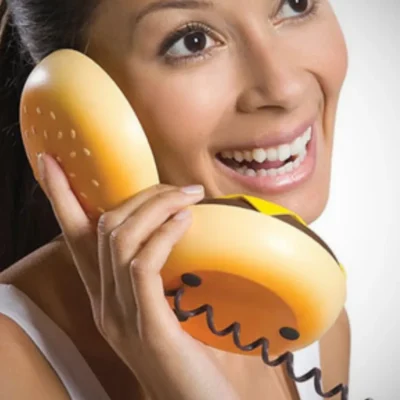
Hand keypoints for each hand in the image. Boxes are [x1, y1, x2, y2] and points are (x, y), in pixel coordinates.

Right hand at [37, 153, 239, 399]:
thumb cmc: (189, 356)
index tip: (51, 163)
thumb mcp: (165, 309)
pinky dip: (162, 235)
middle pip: (101, 228)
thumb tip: (176, 229)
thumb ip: (157, 275)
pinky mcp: (146, 326)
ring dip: (155, 208)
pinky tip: (184, 221)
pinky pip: (142, 264)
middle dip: (137, 195)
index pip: (76, 239)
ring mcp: (120, 317)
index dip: (60, 199)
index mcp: (105, 298)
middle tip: (177, 186)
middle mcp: (104, 305)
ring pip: (120, 239)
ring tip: (187, 198)